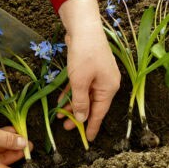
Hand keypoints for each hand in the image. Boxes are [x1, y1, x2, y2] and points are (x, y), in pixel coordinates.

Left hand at [58, 0, 120, 140]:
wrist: (83, 28)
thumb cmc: (83, 55)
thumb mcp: (80, 81)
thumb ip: (80, 101)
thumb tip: (81, 118)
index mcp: (108, 88)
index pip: (100, 112)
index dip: (92, 126)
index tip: (87, 139)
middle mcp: (105, 83)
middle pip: (91, 105)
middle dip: (78, 116)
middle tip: (65, 127)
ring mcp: (97, 76)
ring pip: (84, 96)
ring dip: (72, 105)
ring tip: (60, 115)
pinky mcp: (88, 70)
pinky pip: (80, 86)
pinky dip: (71, 93)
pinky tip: (60, 100)